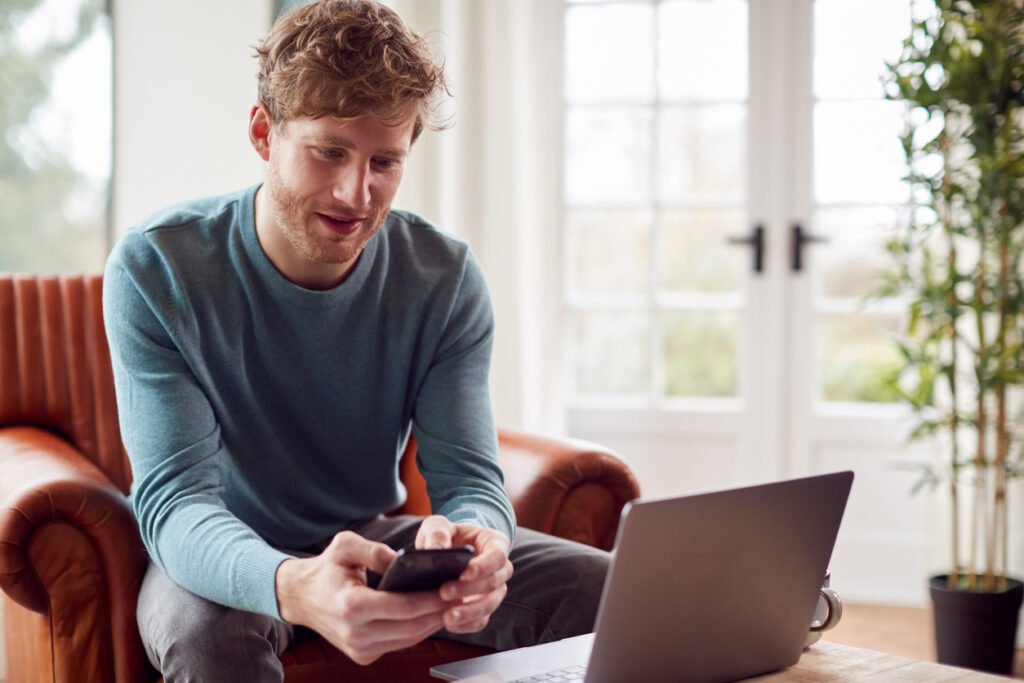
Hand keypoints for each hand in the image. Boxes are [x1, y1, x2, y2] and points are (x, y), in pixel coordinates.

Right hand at [275, 531, 453, 664]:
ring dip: (433, 623)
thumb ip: (373, 549)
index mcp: (351, 605)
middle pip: (411, 627)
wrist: (300, 598)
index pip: (403, 607)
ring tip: (454, 603)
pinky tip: (433, 613)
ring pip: (409, 639)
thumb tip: (402, 560)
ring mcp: (359, 648)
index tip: (452, 588)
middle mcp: (355, 633)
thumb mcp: (345, 546)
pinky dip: (418, 629)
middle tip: (462, 595)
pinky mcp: (363, 655)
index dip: (431, 599)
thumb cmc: (326, 569)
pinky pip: (400, 643)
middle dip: (439, 611)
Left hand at [415, 515, 513, 633]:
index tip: (464, 572)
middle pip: (494, 581)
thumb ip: (437, 532)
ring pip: (490, 604)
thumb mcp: (437, 526)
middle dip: (470, 589)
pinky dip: (467, 625)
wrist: (445, 554)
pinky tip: (450, 625)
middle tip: (444, 592)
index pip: (498, 555)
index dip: (484, 566)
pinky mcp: (483, 608)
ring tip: (447, 617)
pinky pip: (481, 620)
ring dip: (470, 612)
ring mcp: (494, 590)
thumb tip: (435, 549)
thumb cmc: (444, 536)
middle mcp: (499, 568)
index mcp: (494, 543)